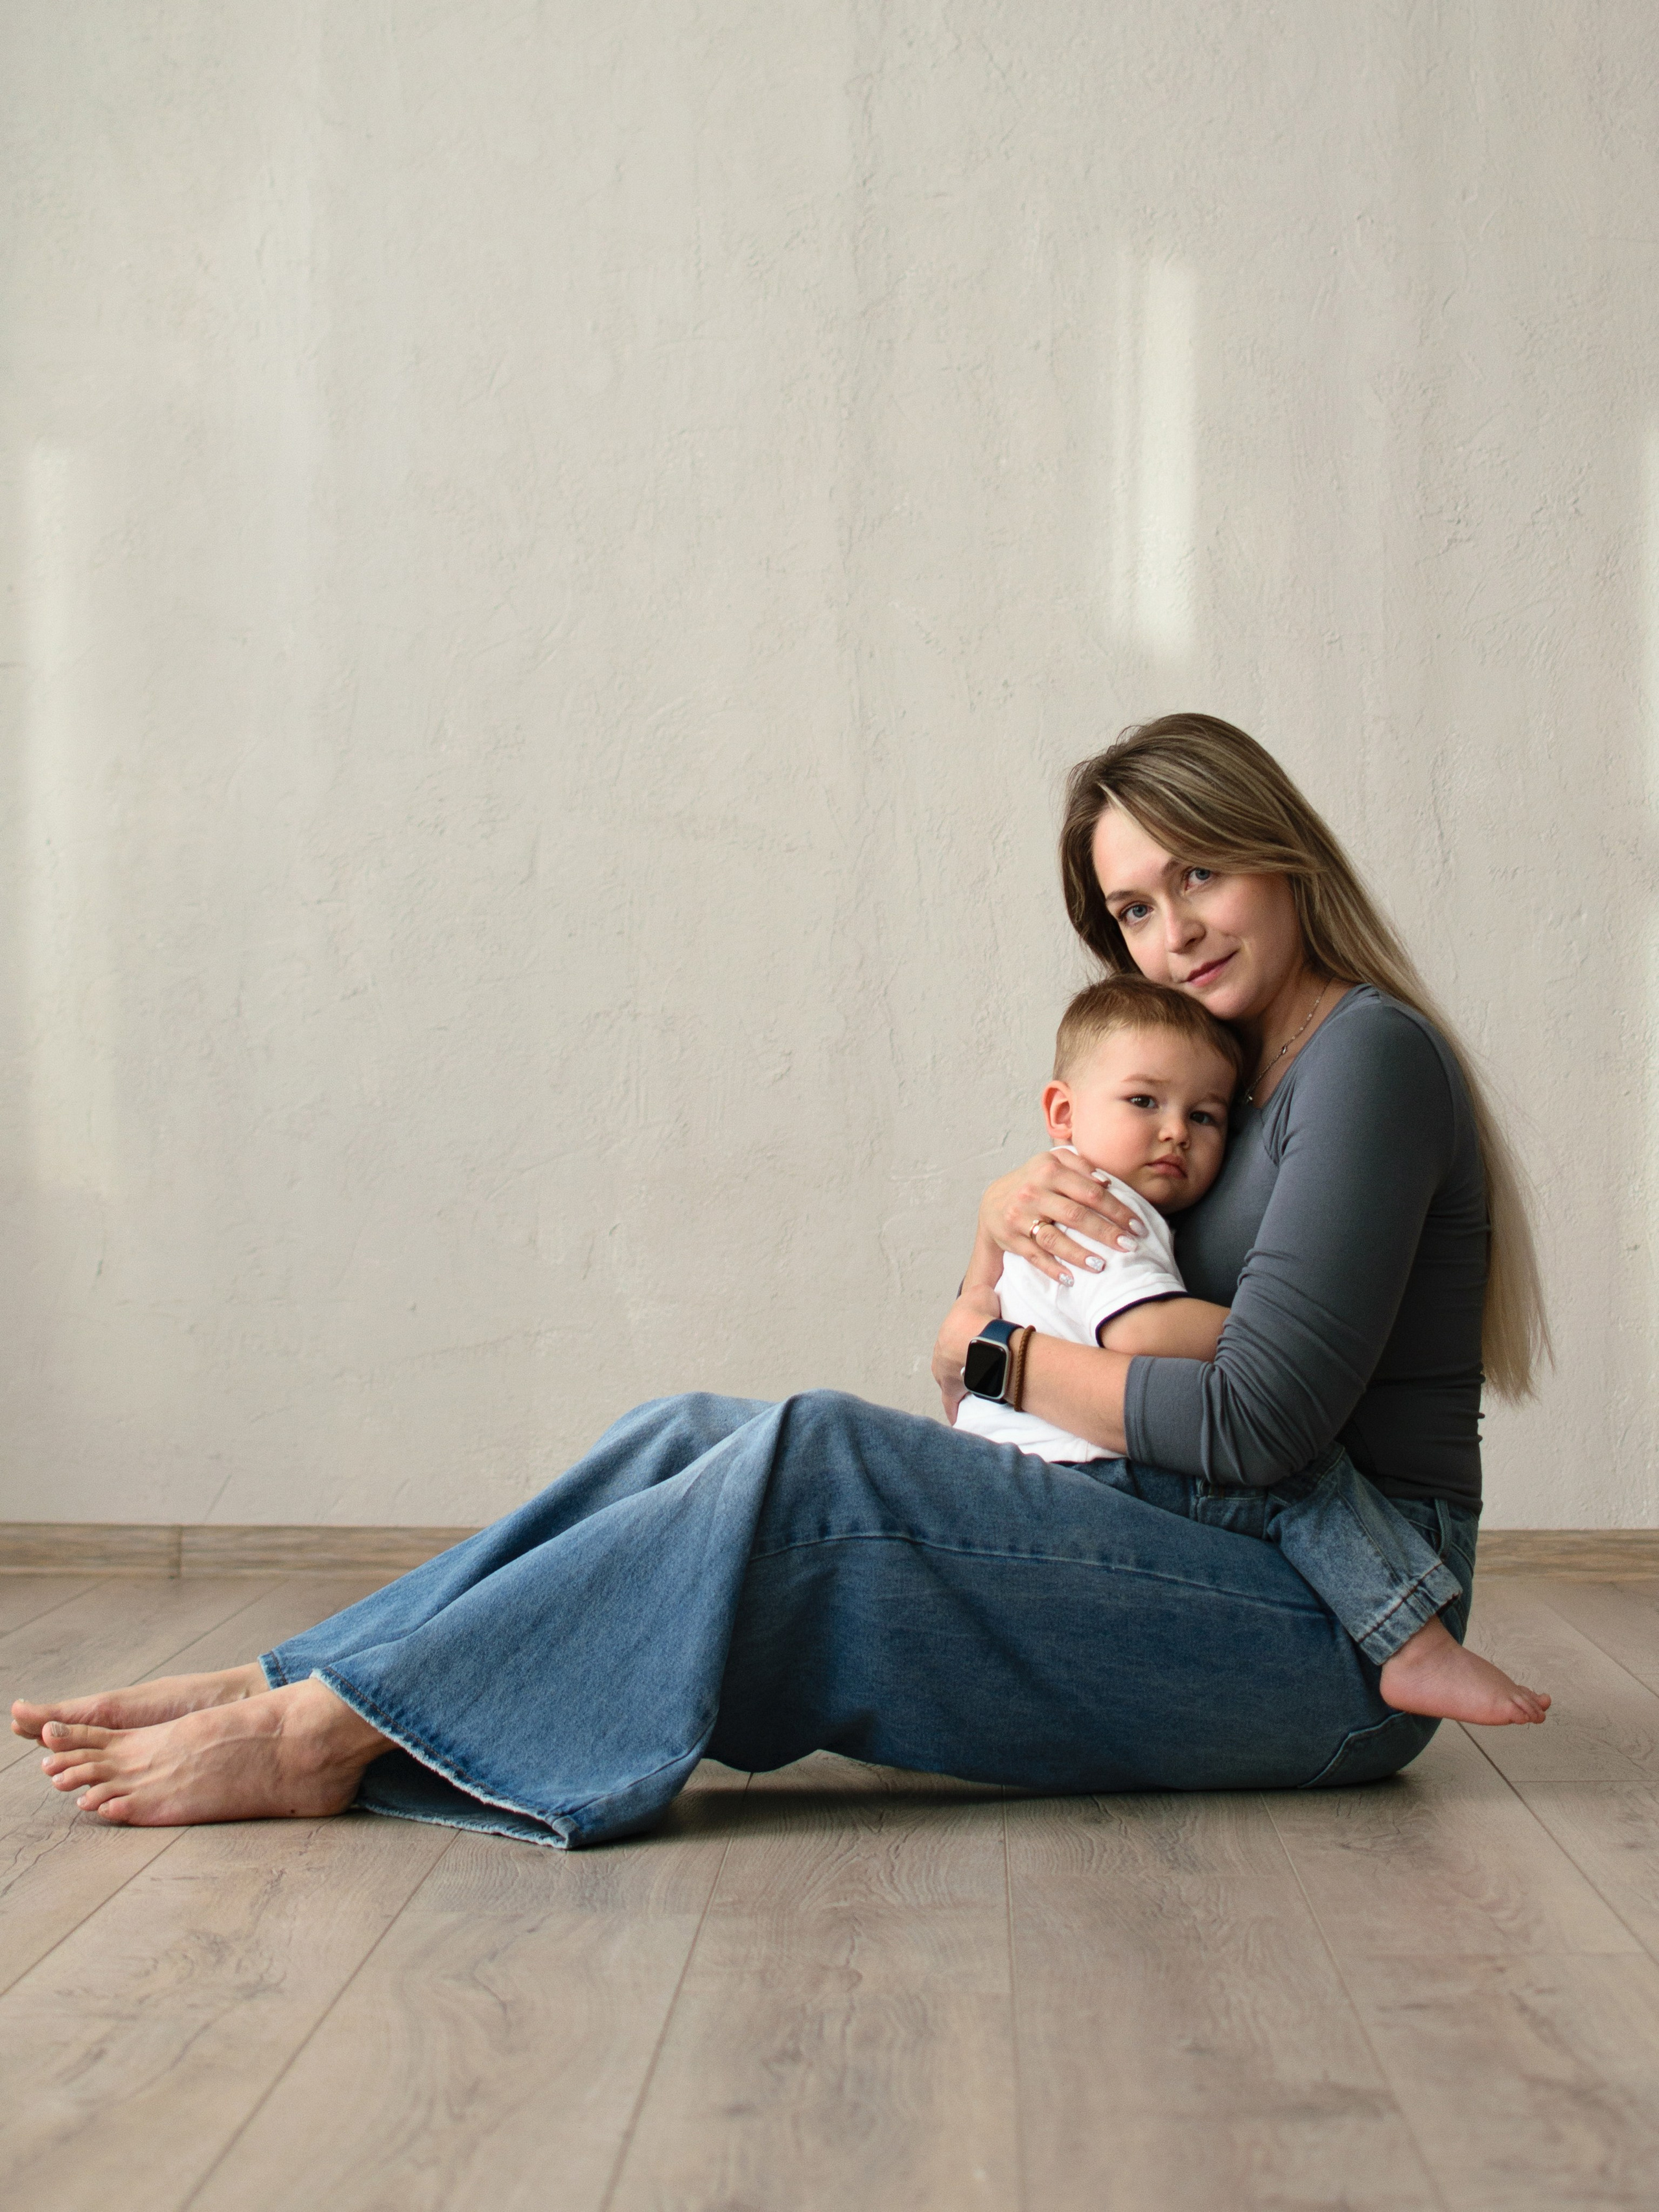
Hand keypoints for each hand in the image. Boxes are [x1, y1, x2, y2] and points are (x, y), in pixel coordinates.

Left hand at [932, 1286, 1001, 1423]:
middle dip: (960, 1366)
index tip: (973, 1349)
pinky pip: (951, 1404)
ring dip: (960, 1385)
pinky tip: (956, 1419)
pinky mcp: (953, 1391)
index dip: (964, 1345)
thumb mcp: (981, 1294)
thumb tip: (988, 1294)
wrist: (979, 1336)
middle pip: (949, 1363)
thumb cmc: (979, 1316)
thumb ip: (982, 1296)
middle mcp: (940, 1356)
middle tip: (976, 1370)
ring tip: (975, 1388)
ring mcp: (944, 1374)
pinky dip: (954, 1410)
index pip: (952, 1342)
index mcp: (945, 1334)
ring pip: (951, 1381)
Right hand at [978, 1149, 1140, 1284]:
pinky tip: (1071, 1279)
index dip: (1118, 1209)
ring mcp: (1020, 1216)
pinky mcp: (1010, 1237)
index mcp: (1048, 1169)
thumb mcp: (1053, 1163)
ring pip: (1054, 1238)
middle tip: (1129, 1246)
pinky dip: (1052, 1269)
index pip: (1091, 1192)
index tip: (1137, 1226)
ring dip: (1079, 1254)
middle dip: (1106, 1233)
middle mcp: (1033, 1191)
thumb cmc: (1034, 1182)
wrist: (993, 1201)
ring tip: (1102, 1266)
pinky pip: (1034, 1256)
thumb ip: (1080, 1166)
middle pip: (1076, 1215)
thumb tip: (1107, 1182)